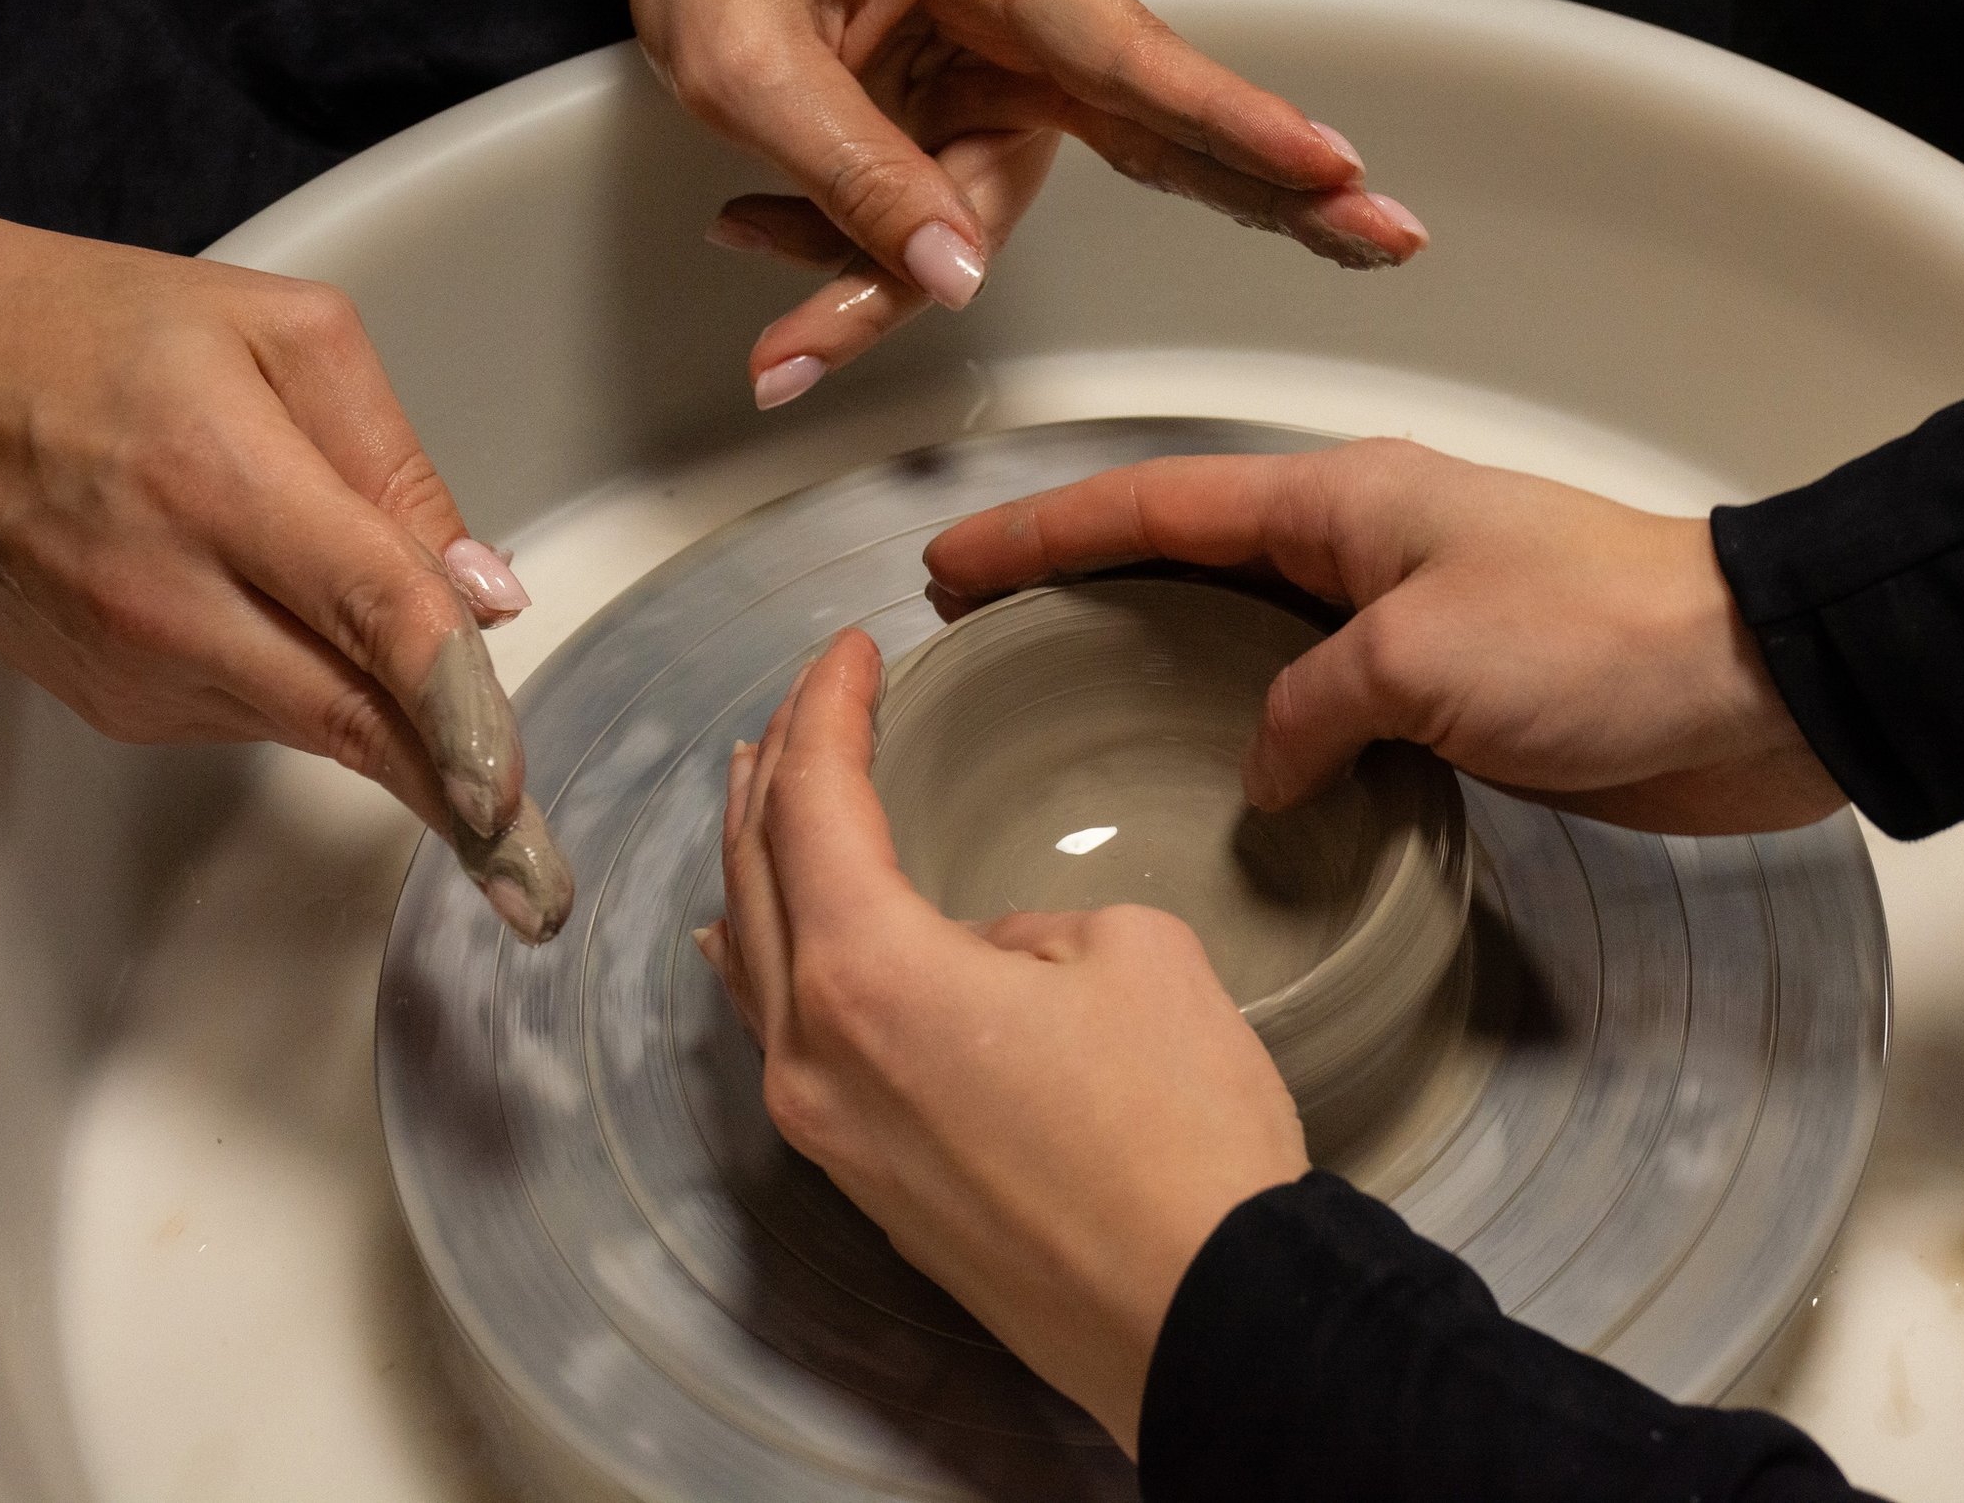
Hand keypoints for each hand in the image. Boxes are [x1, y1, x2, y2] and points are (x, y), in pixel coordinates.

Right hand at [0, 220, 571, 939]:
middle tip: (542, 888)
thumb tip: (478, 589)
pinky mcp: (119, 703)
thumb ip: (397, 463)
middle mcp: (171, 595)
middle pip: (350, 719)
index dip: (453, 710)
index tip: (505, 796)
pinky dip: (322, 698)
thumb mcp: (284, 338)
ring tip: (476, 759)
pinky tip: (319, 645)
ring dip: (404, 743)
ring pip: (318, 728)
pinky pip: (264, 717)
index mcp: (221, 483)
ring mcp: (137, 664)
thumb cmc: (104, 337)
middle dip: (456, 804)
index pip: (373, 617)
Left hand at [611, 0, 1426, 405]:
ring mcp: (1022, 67)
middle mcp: (1039, 14)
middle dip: (1280, 192)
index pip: (1140, 65)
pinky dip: (870, 252)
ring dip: (888, 281)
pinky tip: (759, 232)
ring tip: (777, 332)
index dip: (1240, 130)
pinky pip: (958, 213)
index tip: (1332, 170)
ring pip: (1010, 214)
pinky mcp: (991, 108)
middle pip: (1174, 129)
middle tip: (1393, 238)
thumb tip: (956, 278)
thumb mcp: (744, 58)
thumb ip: (848, 170)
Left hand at [705, 628, 1307, 1451]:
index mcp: (866, 973)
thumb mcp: (1133, 955)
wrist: (1206, 1314)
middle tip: (803, 706)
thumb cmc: (1181, 1132)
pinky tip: (771, 946)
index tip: (850, 650)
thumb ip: (1030, 927)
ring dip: (761, 866)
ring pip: (757, 964)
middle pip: (756, 877)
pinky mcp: (867, 1182)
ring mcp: (828, 1130)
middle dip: (774, 775)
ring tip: (772, 799)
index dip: (827, 709)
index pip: (814, 803)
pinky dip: (773, 962)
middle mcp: (813, 1053)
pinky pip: (783, 1041)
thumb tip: (985, 958)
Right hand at [923, 439, 1846, 834]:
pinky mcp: (1453, 698)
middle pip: (1188, 560)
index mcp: (1343, 501)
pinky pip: (1324, 707)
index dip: (1045, 534)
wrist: (1755, 684)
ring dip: (1166, 664)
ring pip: (1252, 639)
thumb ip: (1308, 707)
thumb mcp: (1419, 660)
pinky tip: (1227, 784)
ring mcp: (1409, 623)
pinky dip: (1263, 734)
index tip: (955, 562)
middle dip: (1082, 588)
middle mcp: (1364, 550)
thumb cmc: (1606, 636)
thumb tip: (1265, 765)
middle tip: (988, 632)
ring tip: (1077, 708)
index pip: (1155, 507)